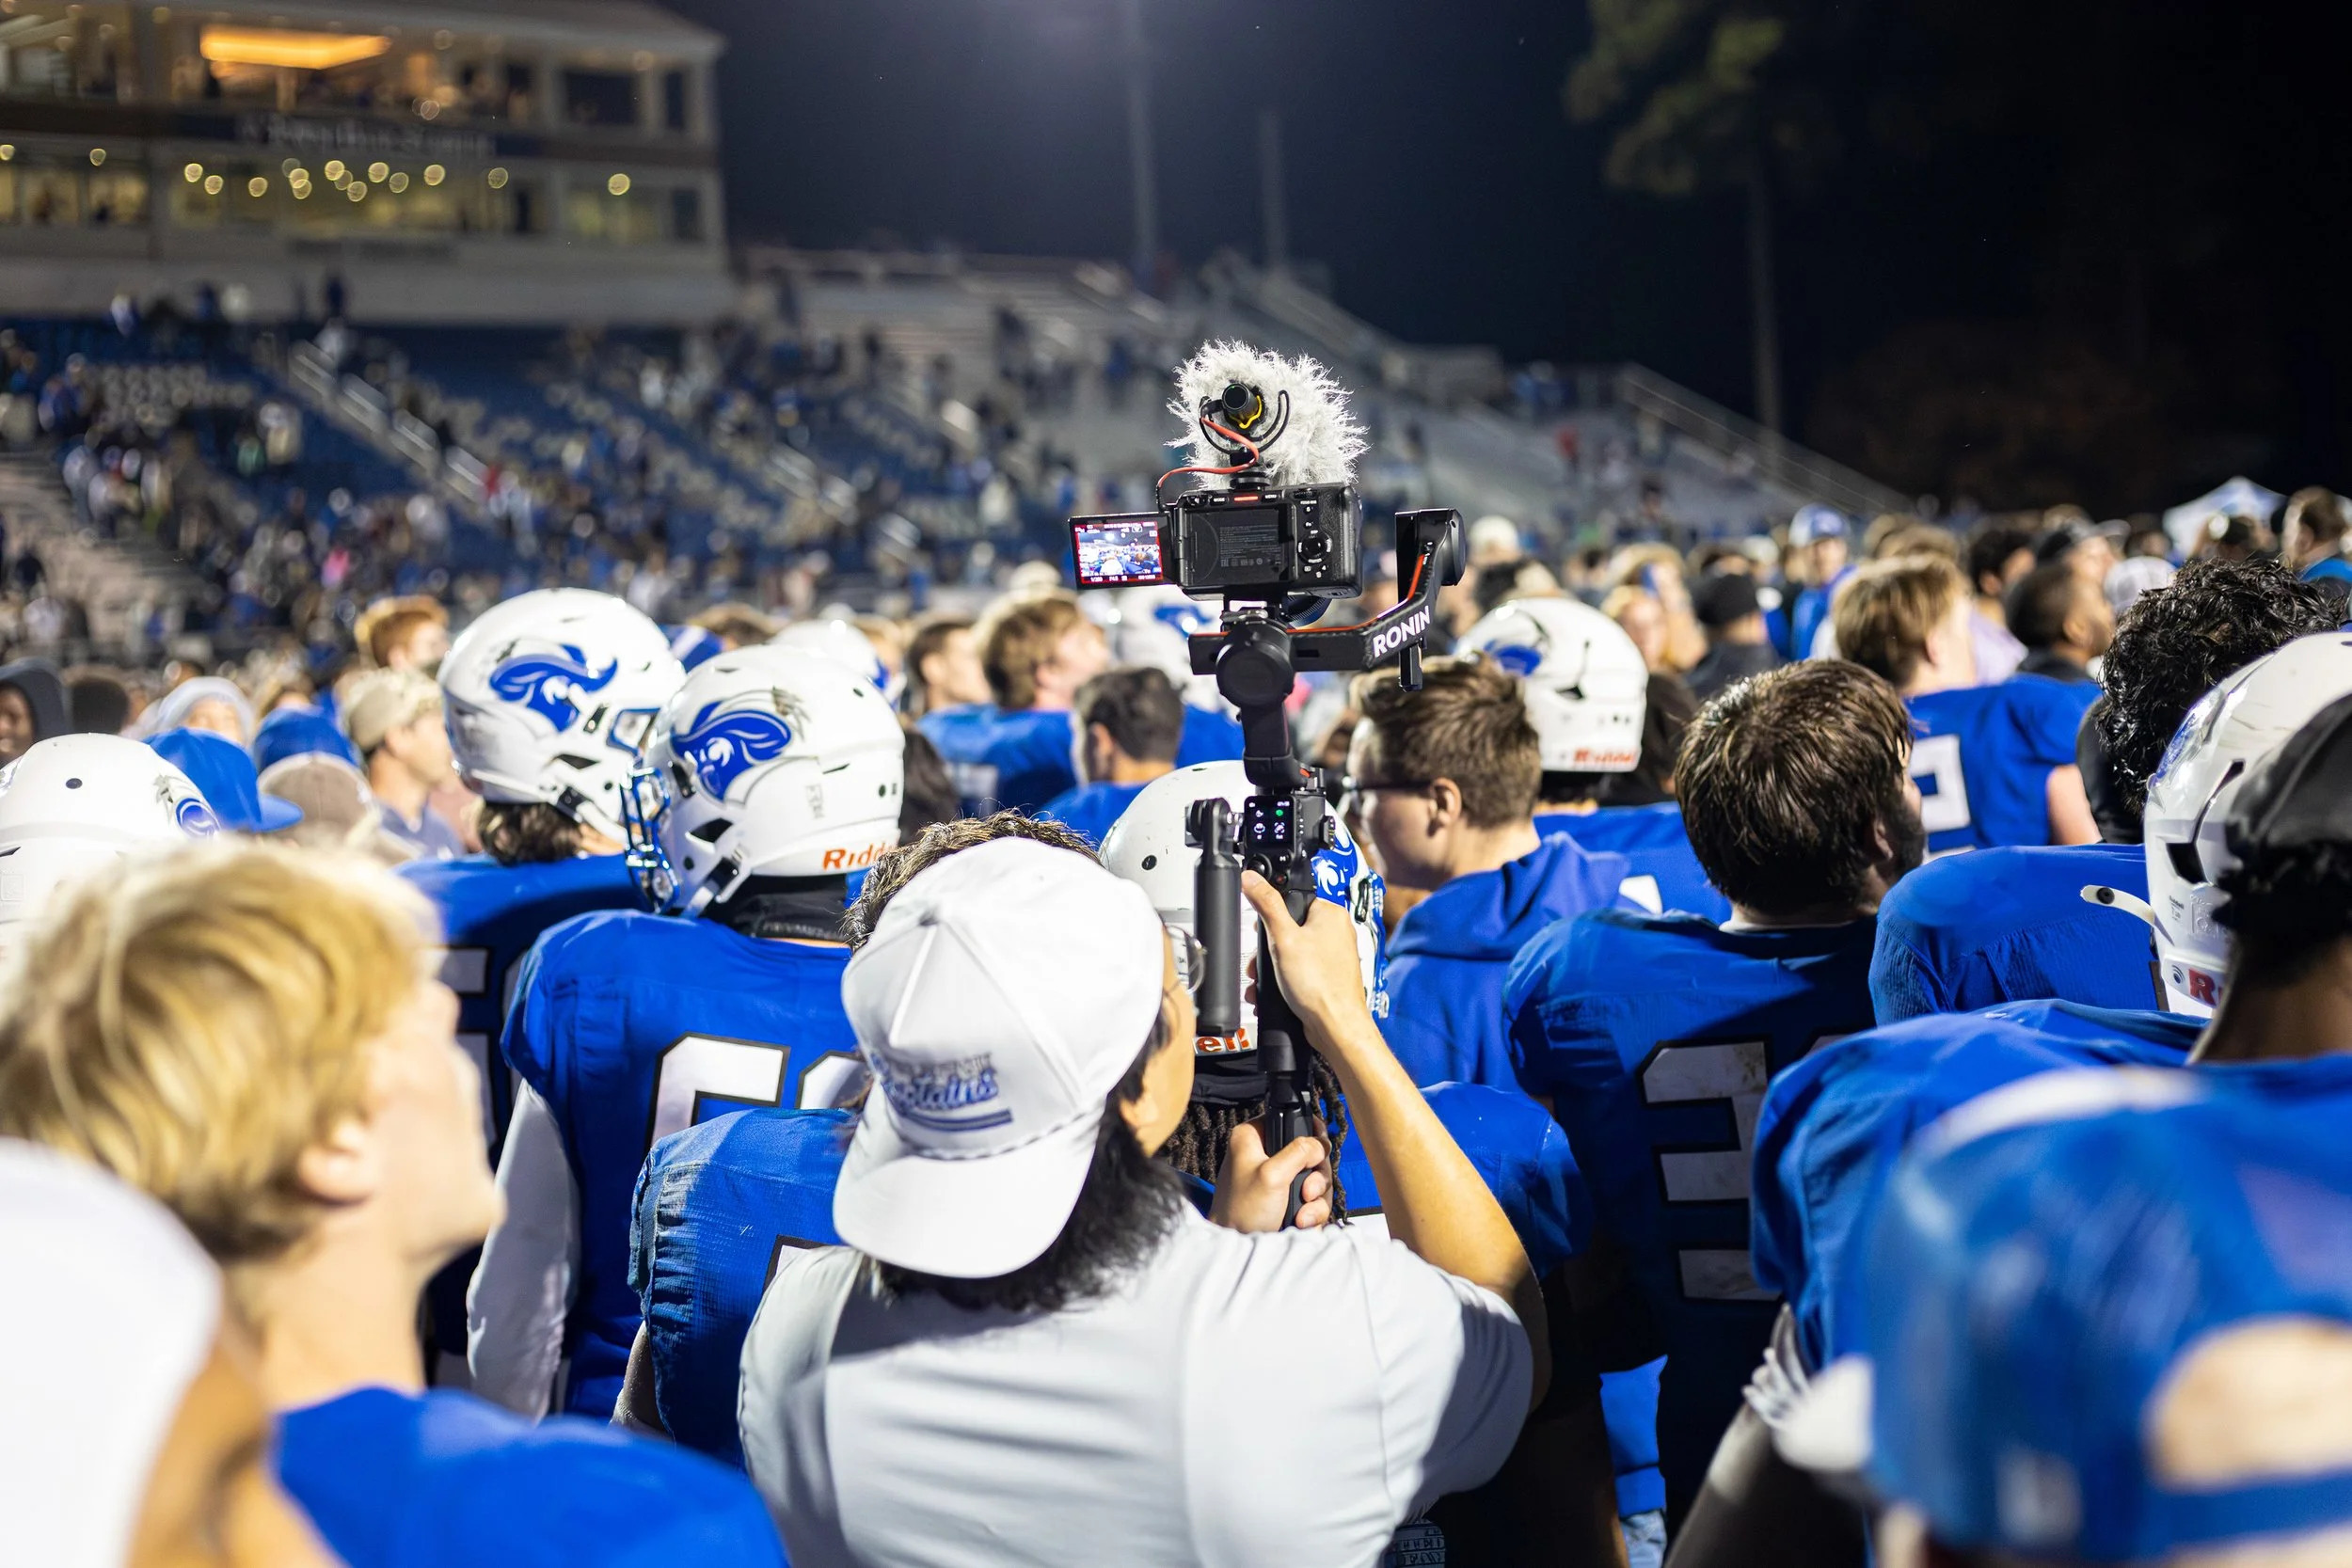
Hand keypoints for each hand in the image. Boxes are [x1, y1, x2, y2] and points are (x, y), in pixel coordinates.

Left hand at [1209, 1117, 1332, 1232]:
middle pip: (1311, 1152)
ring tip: (1301, 1214)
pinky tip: (1301, 1222)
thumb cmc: (1242, 1211)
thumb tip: (1319, 1143)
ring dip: (1316, 1198)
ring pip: (1316, 1178)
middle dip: (1316, 1176)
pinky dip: (1313, 1212)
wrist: (1238, 1251)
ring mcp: (1279, 1179)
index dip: (1310, 1132)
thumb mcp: (1271, 1175)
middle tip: (1306, 1191)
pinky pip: (1314, 1199)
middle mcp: (1266, 1155)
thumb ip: (1299, 1151)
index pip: (1290, 1119)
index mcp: (1253, 1138)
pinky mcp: (1288, 1200)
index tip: (1319, 1148)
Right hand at [1239, 870, 1376, 1043]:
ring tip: (1265, 981)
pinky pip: (1300, 971)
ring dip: (1273, 968)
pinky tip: (1274, 993)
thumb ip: (1266, 904)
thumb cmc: (1320, 986)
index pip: (1294, 899)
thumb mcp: (1282, 939)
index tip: (1262, 929)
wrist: (1336, 1026)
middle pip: (1290, 927)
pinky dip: (1284, 980)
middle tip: (1262, 961)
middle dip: (1269, 949)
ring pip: (1292, 952)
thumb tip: (1252, 878)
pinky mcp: (1328, 976)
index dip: (1272, 914)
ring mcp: (1333, 956)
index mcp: (1331, 913)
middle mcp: (1336, 932)